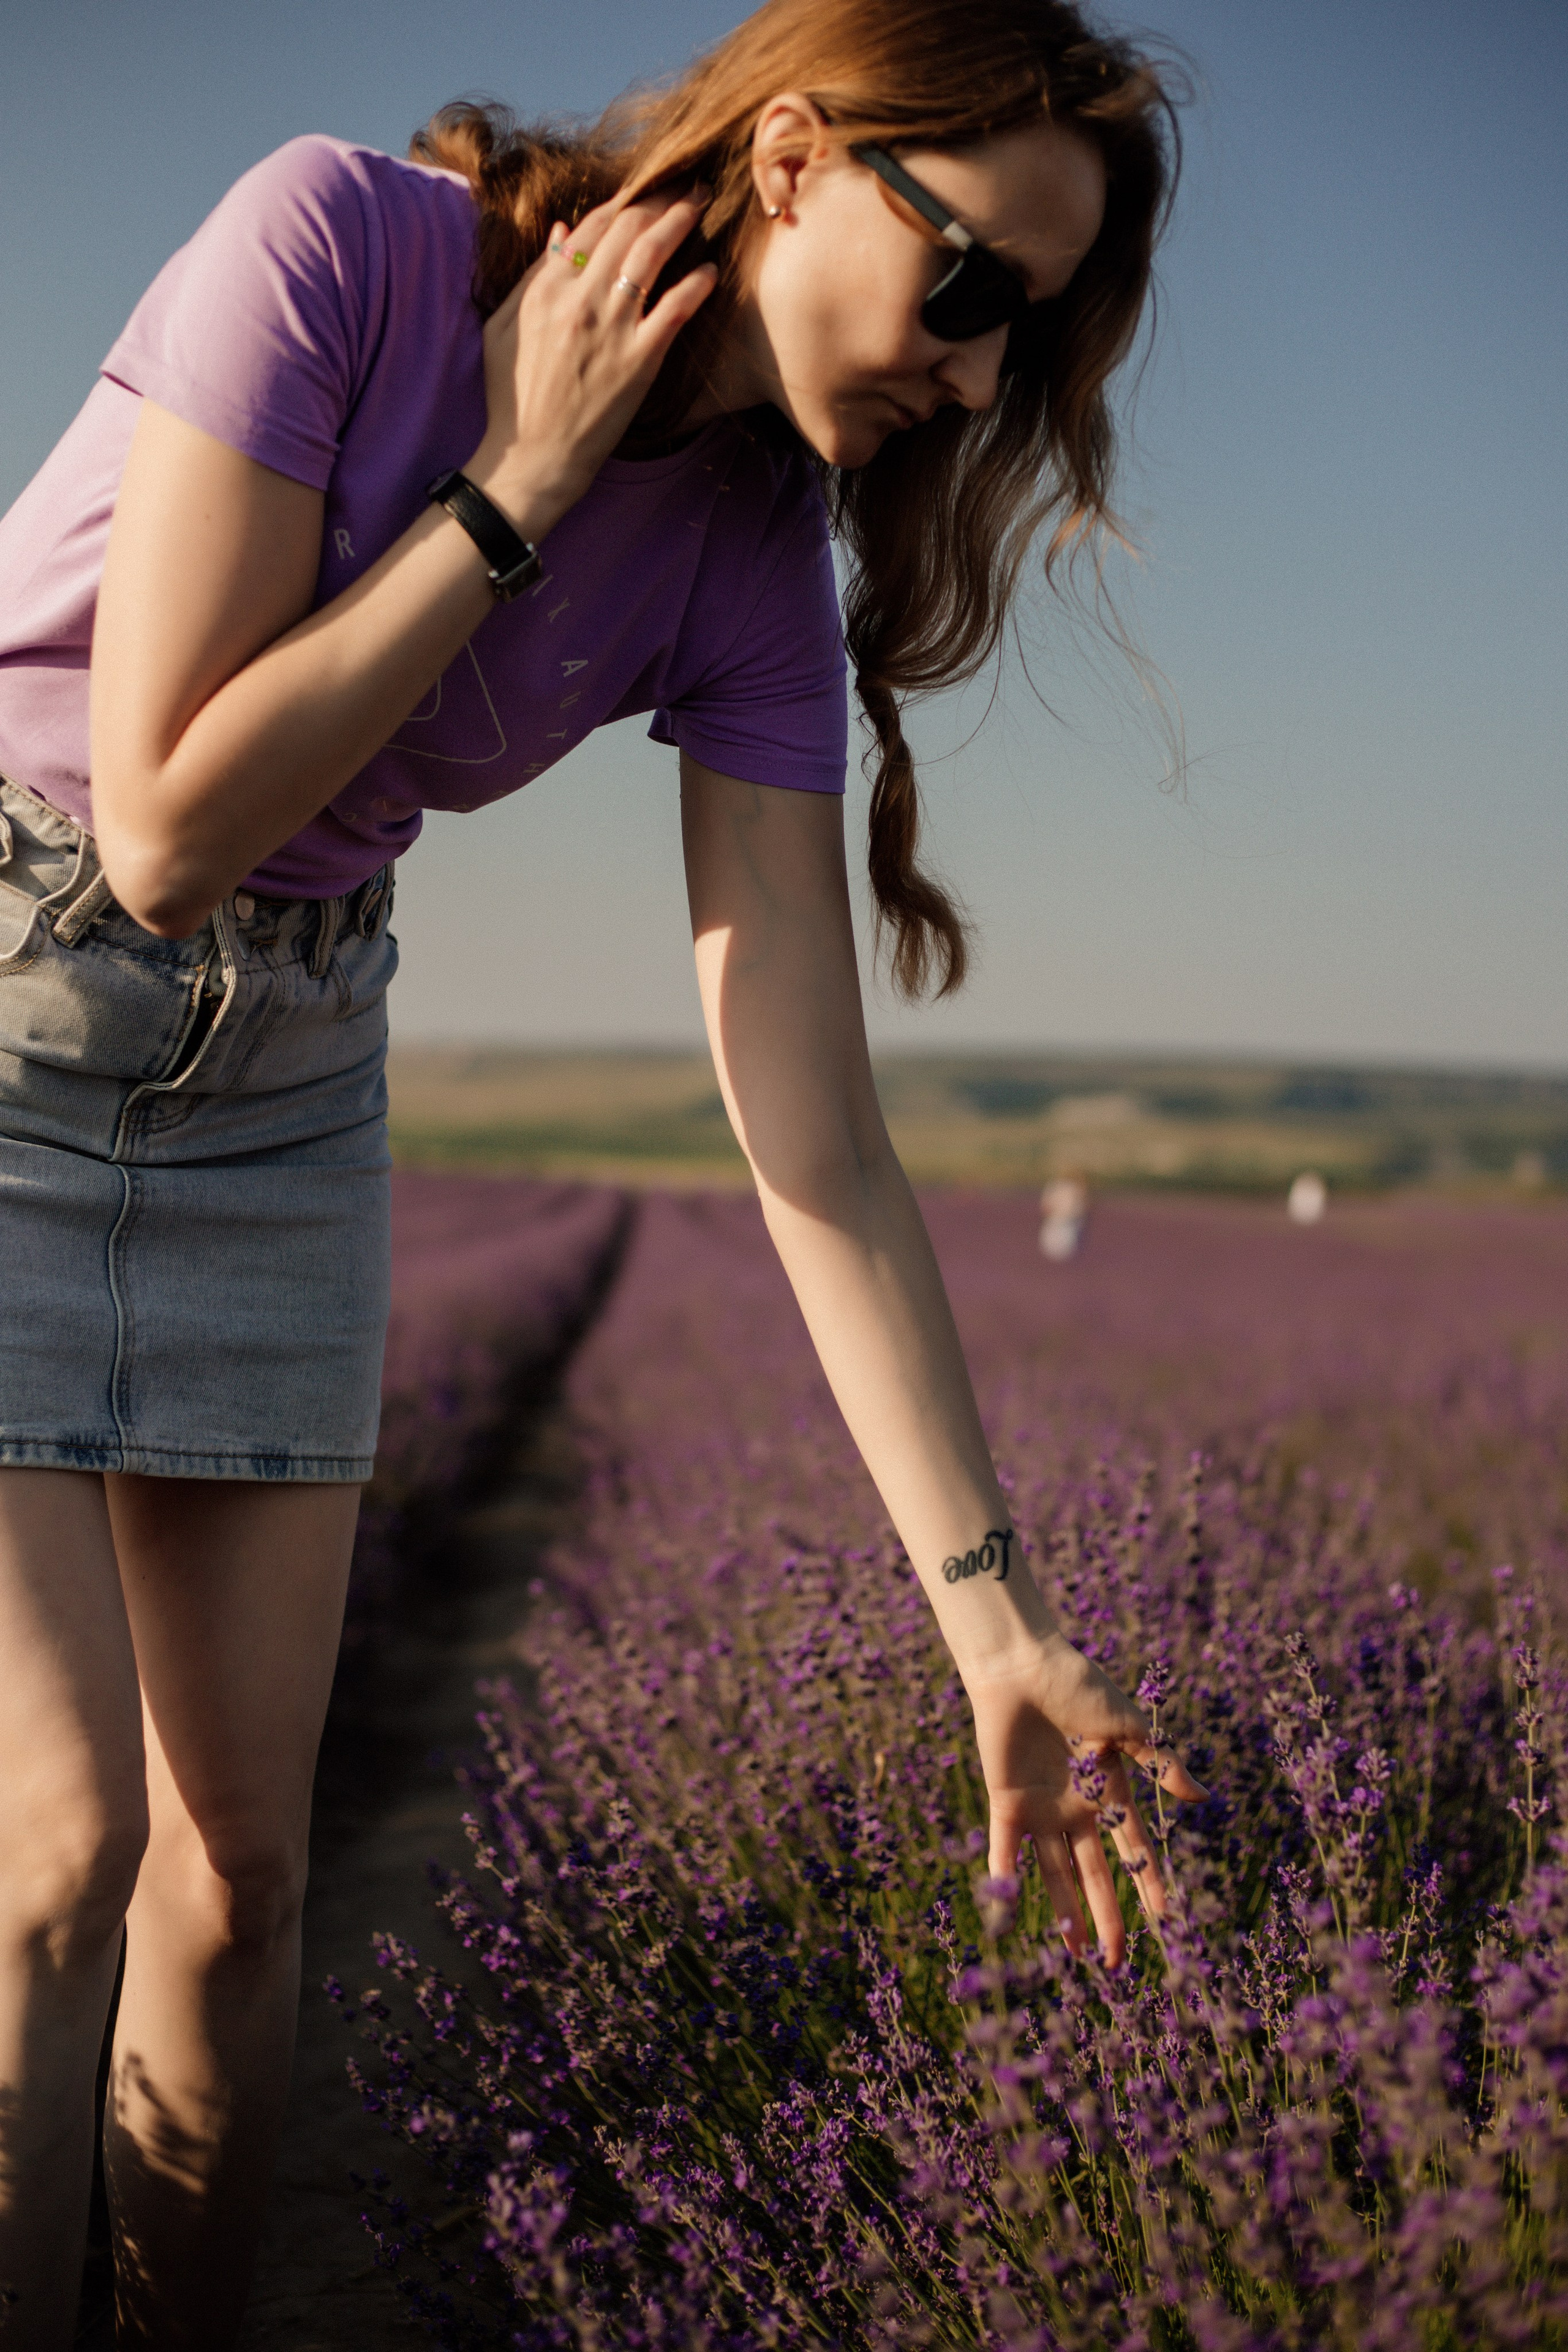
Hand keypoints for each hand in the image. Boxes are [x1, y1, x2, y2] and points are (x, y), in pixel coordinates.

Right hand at [465, 185, 717, 536]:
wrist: (534, 457)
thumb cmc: (513, 397)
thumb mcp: (504, 327)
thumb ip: (534, 276)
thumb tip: (562, 231)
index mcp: (547, 287)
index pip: (593, 224)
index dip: (625, 197)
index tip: (649, 183)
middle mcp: (581, 299)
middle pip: (627, 227)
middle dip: (660, 194)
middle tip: (687, 178)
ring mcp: (612, 329)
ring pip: (652, 255)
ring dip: (681, 220)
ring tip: (702, 200)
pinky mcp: (639, 361)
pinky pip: (675, 310)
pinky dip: (695, 283)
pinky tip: (711, 269)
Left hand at [965, 1633, 1208, 1965]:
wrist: (1023, 1665)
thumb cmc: (1079, 1686)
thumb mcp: (1127, 1726)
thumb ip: (1161, 1764)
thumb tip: (1204, 1799)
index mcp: (1109, 1791)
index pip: (1133, 1849)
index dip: (1149, 1885)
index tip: (1166, 1924)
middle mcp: (1076, 1808)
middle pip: (1094, 1874)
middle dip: (1107, 1917)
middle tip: (1116, 1965)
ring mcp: (1040, 1808)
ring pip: (1054, 1873)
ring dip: (1064, 1913)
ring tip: (1077, 1955)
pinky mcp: (1006, 1802)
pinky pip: (1004, 1849)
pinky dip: (1004, 1878)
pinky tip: (1008, 1913)